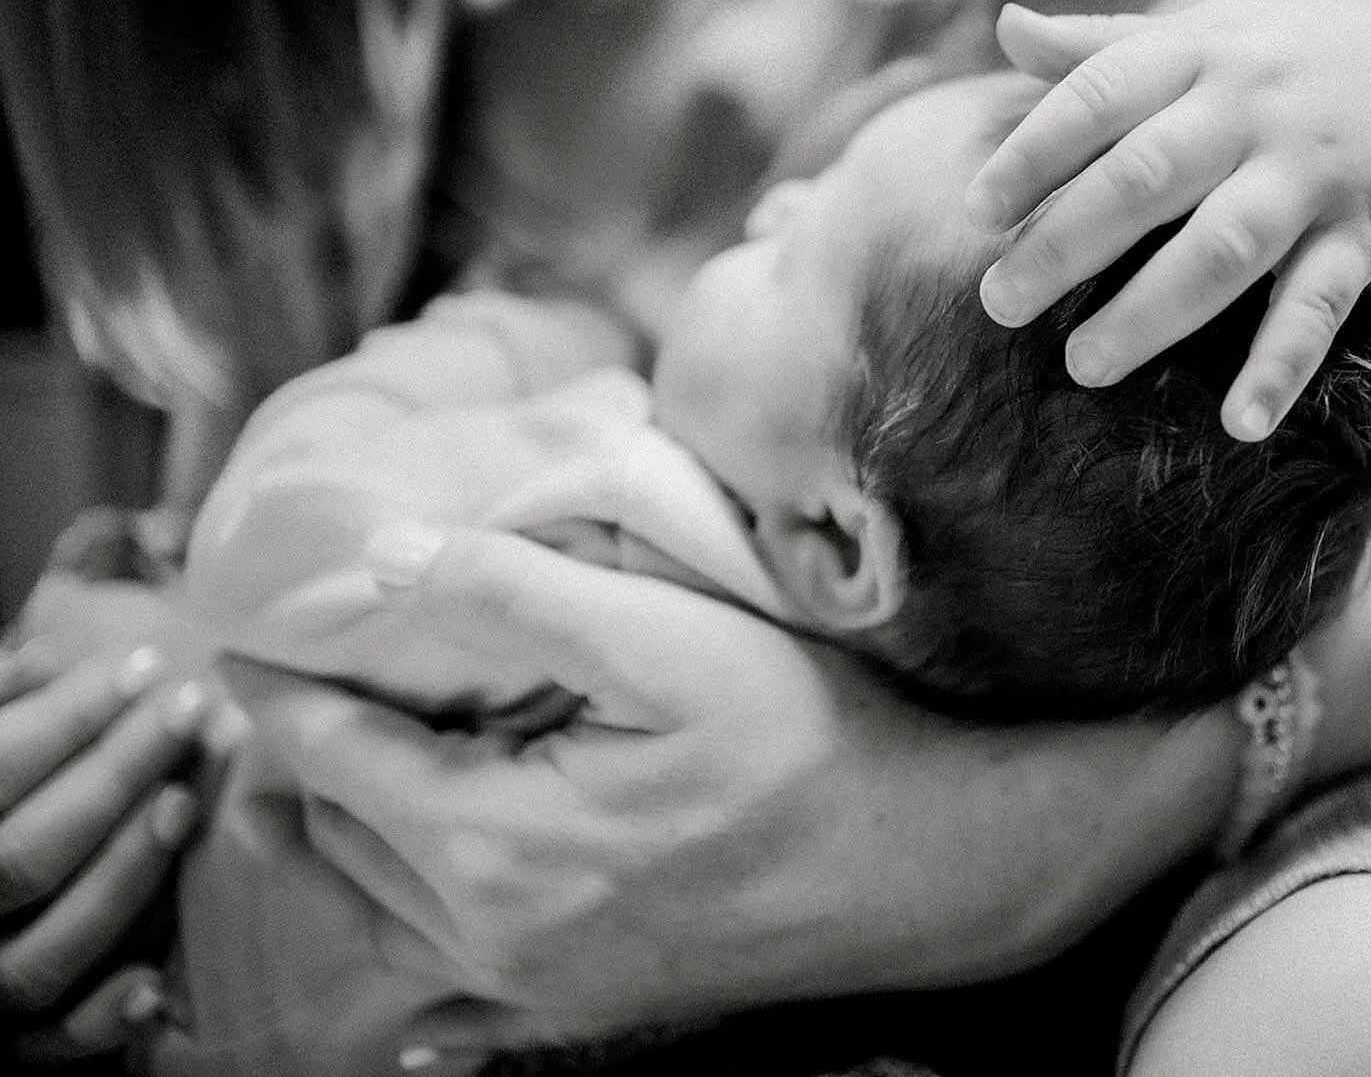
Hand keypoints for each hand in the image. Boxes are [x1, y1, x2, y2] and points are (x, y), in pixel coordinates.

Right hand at [0, 637, 214, 1062]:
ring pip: (43, 951)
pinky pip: (49, 1046)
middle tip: (195, 710)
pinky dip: (103, 1016)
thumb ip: (11, 695)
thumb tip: (76, 591)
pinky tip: (159, 982)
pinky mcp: (4, 1046)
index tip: (146, 664)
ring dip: (122, 877)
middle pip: (23, 852)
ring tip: (185, 803)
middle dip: (115, 777)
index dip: (65, 717)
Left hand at [236, 529, 1234, 1043]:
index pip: (327, 755)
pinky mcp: (579, 1005)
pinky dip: (398, 906)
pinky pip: (436, 966)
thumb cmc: (814, 739)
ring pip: (376, 907)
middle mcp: (494, 936)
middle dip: (301, 756)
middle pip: (334, 838)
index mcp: (496, 844)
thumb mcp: (675, 639)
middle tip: (298, 678)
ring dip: (343, 827)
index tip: (243, 634)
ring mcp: (536, 986)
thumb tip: (383, 562)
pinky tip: (415, 870)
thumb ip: (517, 590)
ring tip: (344, 755)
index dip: (276, 686)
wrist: (930, 866)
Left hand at [968, 0, 1370, 441]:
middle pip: (1147, 176)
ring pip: (1225, 246)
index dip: (1034, 153)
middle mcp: (1252, 108)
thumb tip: (1005, 27)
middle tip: (999, 304)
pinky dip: (1281, 365)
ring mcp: (1311, 173)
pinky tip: (1240, 423)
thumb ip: (1103, 46)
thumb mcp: (1202, 36)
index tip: (977, 215)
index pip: (1099, 97)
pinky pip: (1320, 306)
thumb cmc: (1280, 64)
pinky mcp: (1365, 233)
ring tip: (1084, 364)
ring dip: (1152, 310)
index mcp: (1196, 54)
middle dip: (1067, 242)